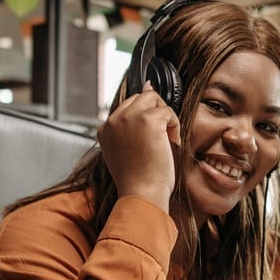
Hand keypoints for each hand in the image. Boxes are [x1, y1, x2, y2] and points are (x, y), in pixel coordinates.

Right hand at [97, 82, 179, 212]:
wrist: (142, 194)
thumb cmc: (138, 179)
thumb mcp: (125, 151)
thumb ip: (130, 125)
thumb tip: (147, 86)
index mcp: (105, 129)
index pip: (128, 107)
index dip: (143, 118)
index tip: (150, 136)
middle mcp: (113, 120)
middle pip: (140, 98)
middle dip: (155, 114)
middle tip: (158, 140)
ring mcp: (129, 117)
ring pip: (153, 98)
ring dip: (165, 118)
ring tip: (164, 141)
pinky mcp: (148, 119)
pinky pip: (168, 110)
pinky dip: (174, 126)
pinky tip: (170, 144)